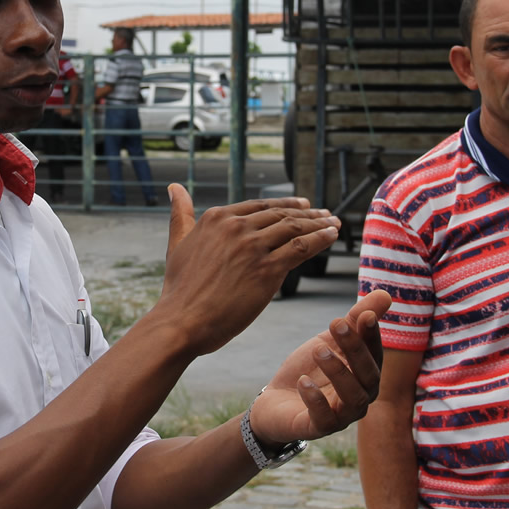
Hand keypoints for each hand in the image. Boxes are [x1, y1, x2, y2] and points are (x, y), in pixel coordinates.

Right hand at [151, 184, 338, 357]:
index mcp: (216, 218)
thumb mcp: (177, 243)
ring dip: (319, 223)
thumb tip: (174, 187)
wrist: (182, 322)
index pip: (260, 206)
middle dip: (308, 213)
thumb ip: (181, 215)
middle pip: (281, 215)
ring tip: (334, 223)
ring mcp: (252, 247)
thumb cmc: (179, 290)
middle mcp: (235, 227)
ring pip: (294, 228)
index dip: (285, 205)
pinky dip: (320, 239)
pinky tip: (331, 236)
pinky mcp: (266, 269)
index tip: (303, 205)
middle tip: (325, 213)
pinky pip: (301, 248)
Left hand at [250, 289, 391, 443]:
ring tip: (318, 350)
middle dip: (355, 349)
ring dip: (338, 372)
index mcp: (366, 375)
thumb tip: (385, 293)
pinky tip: (304, 382)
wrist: (277, 401)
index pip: (375, 354)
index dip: (372, 335)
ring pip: (353, 399)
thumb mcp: (330, 341)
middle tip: (336, 324)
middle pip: (368, 376)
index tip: (365, 314)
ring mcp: (341, 416)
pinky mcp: (318, 428)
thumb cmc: (311, 369)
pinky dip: (316, 400)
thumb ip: (354, 320)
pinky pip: (324, 419)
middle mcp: (360, 398)